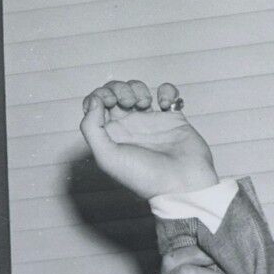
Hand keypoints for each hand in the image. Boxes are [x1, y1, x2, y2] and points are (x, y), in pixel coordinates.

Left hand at [80, 79, 218, 198]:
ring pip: (138, 89)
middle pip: (115, 91)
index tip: (111, 103)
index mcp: (111, 135)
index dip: (100, 95)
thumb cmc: (145, 177)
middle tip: (128, 102)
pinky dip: (167, 91)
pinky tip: (166, 104)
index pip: (96, 104)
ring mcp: (151, 121)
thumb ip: (92, 128)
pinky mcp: (173, 118)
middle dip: (119, 89)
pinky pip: (167, 93)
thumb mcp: (107, 158)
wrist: (181, 185)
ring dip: (139, 89)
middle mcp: (129, 126)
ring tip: (147, 104)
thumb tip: (94, 102)